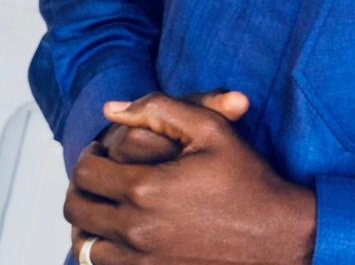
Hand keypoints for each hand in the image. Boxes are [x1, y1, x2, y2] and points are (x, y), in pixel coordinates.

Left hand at [66, 93, 314, 263]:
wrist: (273, 234)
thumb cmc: (245, 178)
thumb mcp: (210, 129)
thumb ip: (159, 108)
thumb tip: (111, 108)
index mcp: (145, 188)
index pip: (86, 173)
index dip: (87, 156)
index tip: (100, 150)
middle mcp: (135, 229)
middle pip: (78, 210)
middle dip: (81, 187)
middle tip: (98, 175)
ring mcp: (140, 261)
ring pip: (85, 245)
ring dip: (90, 222)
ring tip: (108, 205)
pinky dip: (105, 249)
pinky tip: (123, 232)